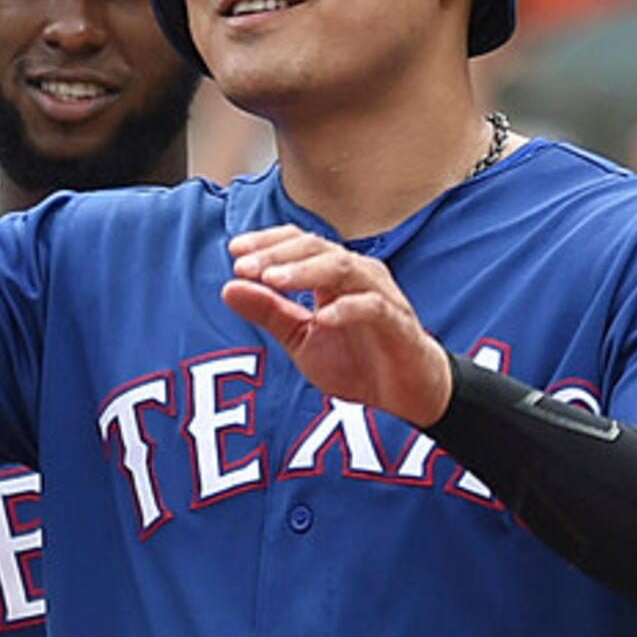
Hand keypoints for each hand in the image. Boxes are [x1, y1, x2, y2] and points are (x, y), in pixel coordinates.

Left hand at [222, 228, 454, 428]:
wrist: (407, 393)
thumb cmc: (356, 360)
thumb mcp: (301, 339)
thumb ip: (269, 313)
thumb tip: (228, 288)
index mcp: (333, 275)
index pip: (301, 244)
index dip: (269, 242)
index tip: (234, 251)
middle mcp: (358, 276)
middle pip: (318, 249)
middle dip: (278, 255)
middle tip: (243, 266)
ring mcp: (381, 297)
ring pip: (344, 268)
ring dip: (305, 272)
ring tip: (273, 280)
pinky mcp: (398, 324)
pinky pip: (373, 307)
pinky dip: (346, 309)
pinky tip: (320, 318)